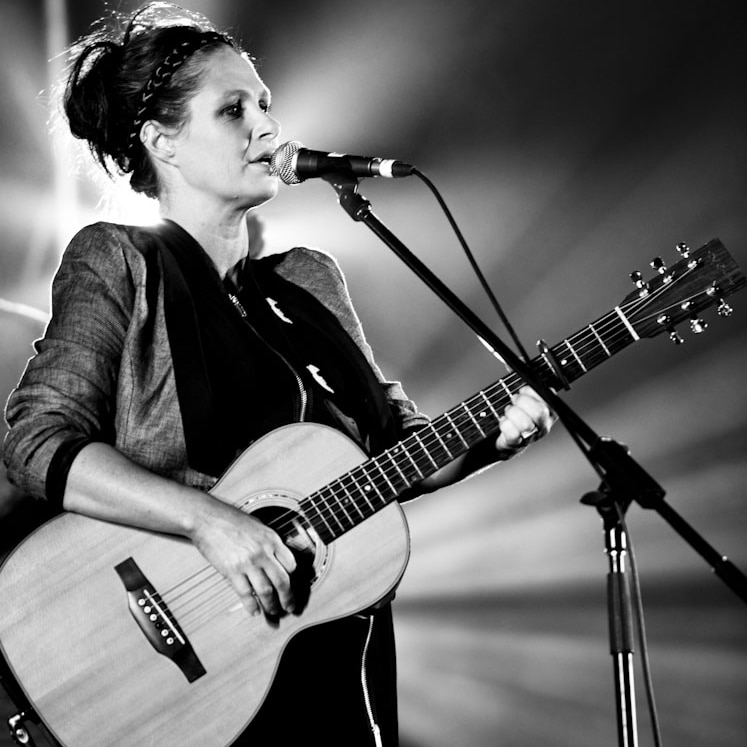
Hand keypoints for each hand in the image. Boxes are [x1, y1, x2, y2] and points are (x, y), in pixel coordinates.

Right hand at [190, 499, 297, 617]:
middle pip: (282, 581)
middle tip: (290, 607)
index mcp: (271, 539)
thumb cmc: (230, 519)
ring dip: (271, 605)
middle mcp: (262, 552)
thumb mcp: (257, 525)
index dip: (292, 577)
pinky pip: (245, 594)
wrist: (207, 518)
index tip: (292, 585)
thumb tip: (276, 556)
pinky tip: (254, 611)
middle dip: (288, 598)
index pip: (290, 563)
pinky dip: (251, 606)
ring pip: (266, 591)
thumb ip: (268, 541)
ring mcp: (248, 563)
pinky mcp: (232, 571)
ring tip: (273, 612)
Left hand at [495, 386, 554, 456]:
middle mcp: (544, 425)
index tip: (523, 391)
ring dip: (512, 413)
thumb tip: (513, 370)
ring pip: (525, 424)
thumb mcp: (526, 400)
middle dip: (522, 401)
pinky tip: (504, 421)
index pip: (547, 398)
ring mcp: (532, 436)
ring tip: (509, 412)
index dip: (531, 392)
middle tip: (514, 400)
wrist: (509, 440)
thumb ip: (525, 388)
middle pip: (539, 412)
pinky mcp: (517, 443)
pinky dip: (504, 424)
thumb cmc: (519, 416)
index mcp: (550, 411)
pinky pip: (512, 433)